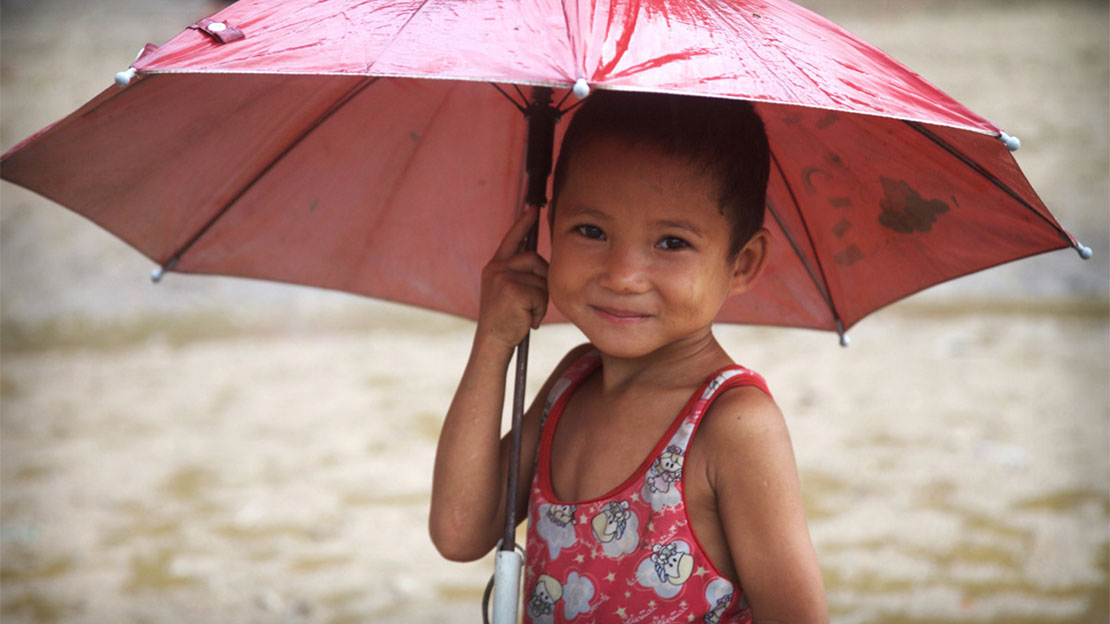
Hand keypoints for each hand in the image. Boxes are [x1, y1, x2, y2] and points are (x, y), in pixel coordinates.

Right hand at [476, 205, 548, 349]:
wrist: (492, 342)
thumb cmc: (505, 320)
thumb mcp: (506, 291)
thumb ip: (517, 273)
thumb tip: (537, 259)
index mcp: (494, 267)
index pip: (512, 239)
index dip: (523, 223)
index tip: (533, 207)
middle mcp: (496, 268)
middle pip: (535, 259)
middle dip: (541, 280)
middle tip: (530, 304)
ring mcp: (503, 278)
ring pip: (541, 279)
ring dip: (541, 299)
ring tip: (526, 313)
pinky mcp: (513, 290)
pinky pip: (542, 294)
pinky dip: (540, 310)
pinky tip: (527, 320)